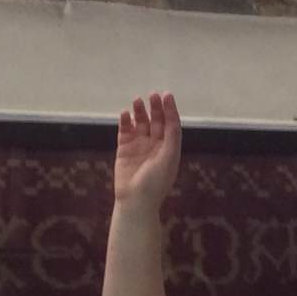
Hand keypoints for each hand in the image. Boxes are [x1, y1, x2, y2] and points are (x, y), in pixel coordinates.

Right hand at [113, 93, 181, 210]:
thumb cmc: (156, 181)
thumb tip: (172, 117)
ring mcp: (139, 146)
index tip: (166, 95)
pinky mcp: (124, 149)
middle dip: (155, 108)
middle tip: (152, 95)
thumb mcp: (169, 157)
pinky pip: (125, 131)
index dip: (170, 109)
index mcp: (169, 148)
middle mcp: (155, 145)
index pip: (170, 124)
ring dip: (139, 112)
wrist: (135, 200)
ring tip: (137, 101)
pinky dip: (125, 121)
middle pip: (156, 121)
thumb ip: (172, 136)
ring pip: (140, 124)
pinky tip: (125, 113)